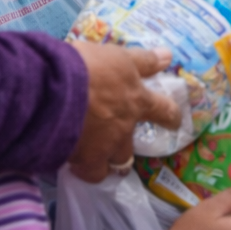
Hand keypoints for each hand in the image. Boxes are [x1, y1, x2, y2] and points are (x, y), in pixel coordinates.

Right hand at [67, 43, 180, 181]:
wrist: (55, 90)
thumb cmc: (87, 66)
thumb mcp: (118, 56)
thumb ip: (142, 60)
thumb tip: (168, 56)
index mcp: (136, 100)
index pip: (162, 109)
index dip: (170, 116)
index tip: (175, 122)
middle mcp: (124, 128)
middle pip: (131, 145)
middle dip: (124, 147)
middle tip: (114, 145)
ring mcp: (106, 147)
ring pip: (113, 163)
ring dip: (106, 161)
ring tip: (93, 158)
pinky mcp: (85, 160)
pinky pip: (89, 173)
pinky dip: (84, 169)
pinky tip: (72, 161)